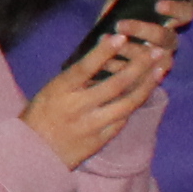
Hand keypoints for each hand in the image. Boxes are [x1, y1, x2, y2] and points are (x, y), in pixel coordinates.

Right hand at [20, 6, 176, 166]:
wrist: (32, 154)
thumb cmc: (39, 116)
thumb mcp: (50, 91)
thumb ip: (75, 79)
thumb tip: (102, 58)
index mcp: (61, 91)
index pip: (85, 67)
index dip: (104, 52)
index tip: (122, 37)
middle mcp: (77, 107)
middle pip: (114, 85)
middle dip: (139, 66)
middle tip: (156, 51)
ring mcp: (90, 125)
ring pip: (126, 104)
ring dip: (146, 86)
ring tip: (160, 70)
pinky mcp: (98, 141)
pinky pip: (122, 121)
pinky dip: (133, 106)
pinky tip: (145, 93)